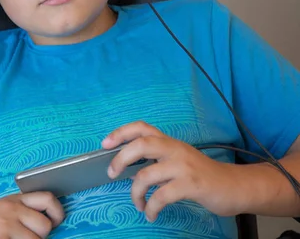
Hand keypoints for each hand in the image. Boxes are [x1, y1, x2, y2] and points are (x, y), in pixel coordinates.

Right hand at [0, 192, 63, 238]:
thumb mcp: (0, 212)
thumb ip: (21, 213)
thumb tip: (49, 223)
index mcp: (13, 200)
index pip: (47, 198)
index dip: (57, 212)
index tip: (55, 223)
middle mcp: (11, 209)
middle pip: (45, 225)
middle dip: (40, 237)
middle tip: (26, 238)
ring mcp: (5, 225)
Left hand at [102, 121, 244, 221]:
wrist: (235, 187)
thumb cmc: (201, 175)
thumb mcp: (178, 159)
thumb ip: (156, 158)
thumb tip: (126, 164)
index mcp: (169, 142)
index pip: (142, 127)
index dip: (121, 132)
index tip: (105, 143)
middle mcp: (175, 149)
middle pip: (141, 144)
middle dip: (120, 158)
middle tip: (111, 173)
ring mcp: (184, 166)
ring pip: (147, 175)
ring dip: (135, 193)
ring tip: (137, 204)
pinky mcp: (191, 184)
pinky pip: (161, 196)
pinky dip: (151, 207)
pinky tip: (151, 214)